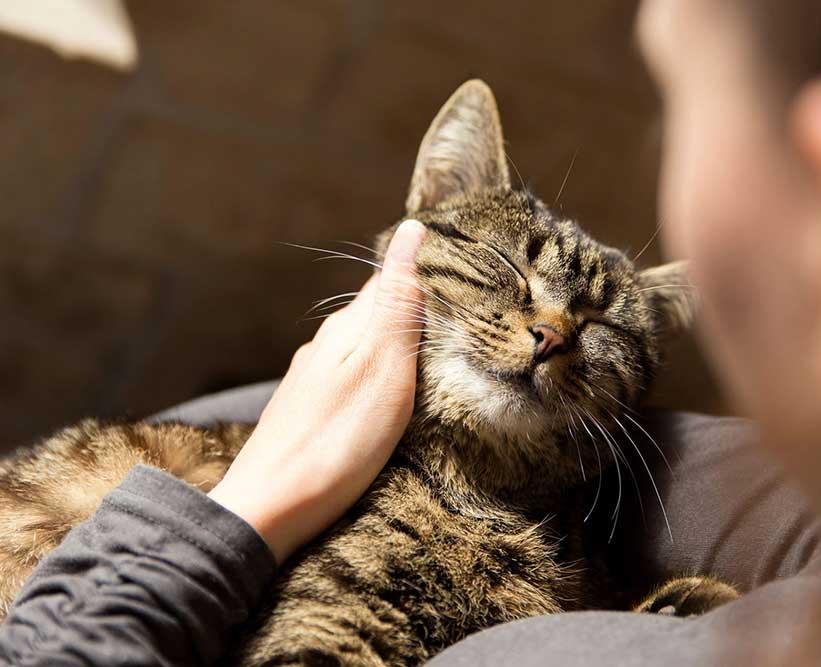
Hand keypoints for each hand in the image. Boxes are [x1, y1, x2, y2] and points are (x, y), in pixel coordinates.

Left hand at [209, 220, 425, 562]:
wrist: (268, 508)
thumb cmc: (336, 441)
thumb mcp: (382, 368)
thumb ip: (397, 305)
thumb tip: (409, 232)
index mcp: (346, 329)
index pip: (388, 281)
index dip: (421, 271)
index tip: (460, 273)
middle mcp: (324, 346)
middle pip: (374, 313)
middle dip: (412, 307)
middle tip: (457, 315)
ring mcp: (311, 380)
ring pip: (361, 346)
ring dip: (394, 343)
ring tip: (431, 354)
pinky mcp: (307, 412)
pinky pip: (350, 377)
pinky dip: (376, 376)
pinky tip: (387, 395)